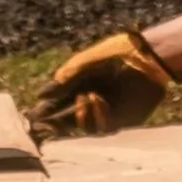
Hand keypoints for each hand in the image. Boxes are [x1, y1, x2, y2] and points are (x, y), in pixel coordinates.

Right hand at [24, 30, 180, 140]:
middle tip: (47, 124)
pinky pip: (105, 127)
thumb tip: (40, 96)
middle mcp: (93, 101)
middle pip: (70, 121)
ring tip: (85, 97)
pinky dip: (98, 115)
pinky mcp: (125, 119)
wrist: (147, 56)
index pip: (60, 104)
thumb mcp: (84, 64)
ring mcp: (109, 112)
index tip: (34, 116)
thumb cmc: (115, 54)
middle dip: (58, 124)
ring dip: (80, 116)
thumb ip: (63, 80)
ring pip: (86, 127)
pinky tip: (97, 100)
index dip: (47, 112)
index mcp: (82, 86)